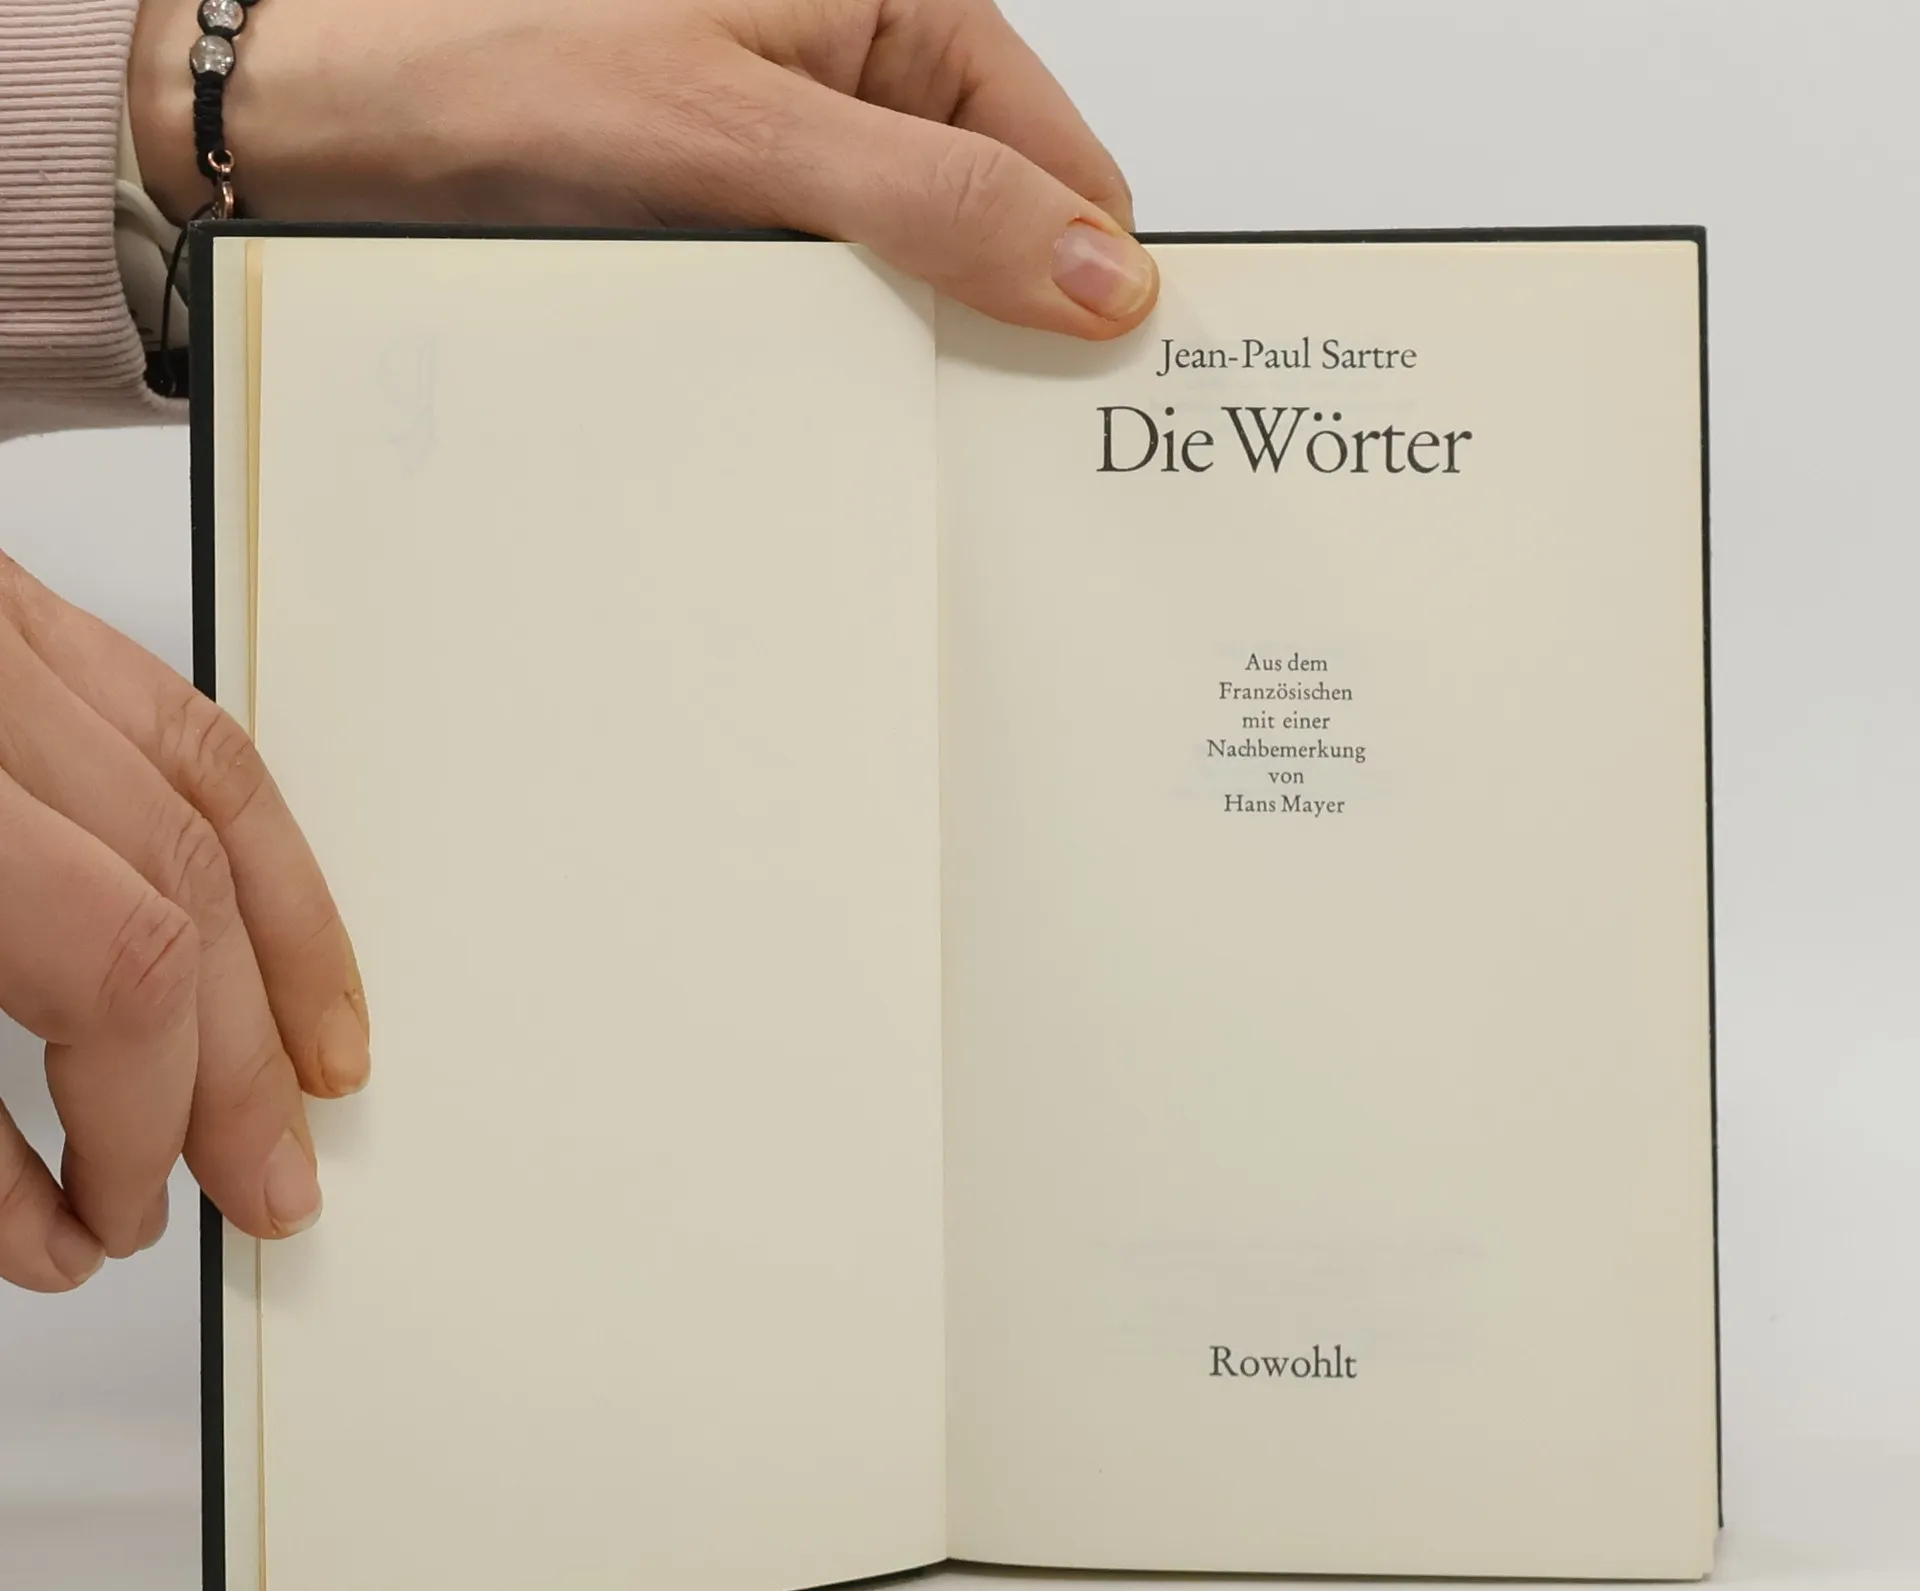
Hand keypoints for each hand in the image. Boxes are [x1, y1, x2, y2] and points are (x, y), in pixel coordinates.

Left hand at [0, 553, 364, 1291]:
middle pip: (172, 900)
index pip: (108, 967)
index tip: (105, 1225)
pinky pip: (184, 723)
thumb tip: (30, 1227)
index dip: (128, 1128)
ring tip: (311, 1076)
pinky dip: (254, 845)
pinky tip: (280, 933)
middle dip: (222, 1080)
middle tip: (247, 1189)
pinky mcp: (6, 609)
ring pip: (211, 805)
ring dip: (285, 963)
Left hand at [128, 0, 1158, 336]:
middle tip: (978, 427)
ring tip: (870, 403)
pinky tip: (811, 393)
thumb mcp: (746, 133)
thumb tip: (1093, 270)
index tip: (1086, 388)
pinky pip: (838, 306)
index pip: (1064, 160)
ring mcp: (805, 156)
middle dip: (997, 322)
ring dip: (909, 349)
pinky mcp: (748, 221)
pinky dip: (838, 358)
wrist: (339, 123)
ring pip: (921, 278)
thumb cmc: (507, 68)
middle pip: (1002, 224)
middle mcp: (862, 75)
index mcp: (895, 5)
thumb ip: (934, 197)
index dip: (1083, 272)